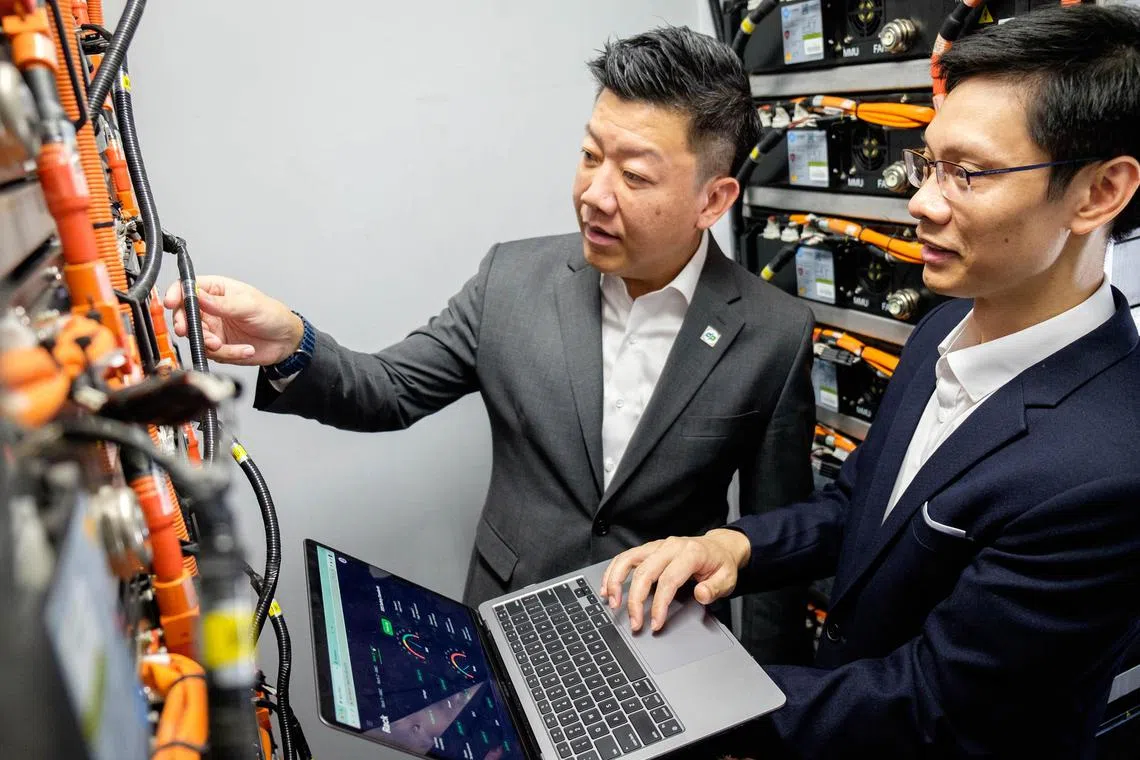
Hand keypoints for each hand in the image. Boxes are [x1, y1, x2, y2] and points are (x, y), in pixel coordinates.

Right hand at [162, 275, 303, 365]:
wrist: (286, 341)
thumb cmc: (272, 315)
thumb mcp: (248, 305)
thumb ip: (222, 303)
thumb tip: (198, 295)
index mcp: (216, 290)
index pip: (188, 287)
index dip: (176, 293)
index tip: (172, 303)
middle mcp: (211, 308)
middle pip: (184, 314)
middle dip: (185, 324)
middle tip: (188, 330)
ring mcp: (213, 328)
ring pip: (196, 337)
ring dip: (208, 343)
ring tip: (223, 344)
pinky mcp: (219, 346)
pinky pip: (212, 353)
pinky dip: (227, 354)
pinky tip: (244, 350)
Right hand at [599, 529, 751, 632]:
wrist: (719, 547)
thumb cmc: (721, 564)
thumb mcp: (727, 578)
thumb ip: (715, 588)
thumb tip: (701, 595)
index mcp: (690, 553)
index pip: (668, 580)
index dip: (659, 604)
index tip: (655, 623)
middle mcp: (670, 546)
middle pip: (644, 572)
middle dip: (635, 600)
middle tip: (634, 622)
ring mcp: (657, 546)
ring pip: (628, 559)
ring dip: (616, 581)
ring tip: (612, 603)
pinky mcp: (649, 549)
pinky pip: (626, 557)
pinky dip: (613, 571)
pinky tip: (607, 587)